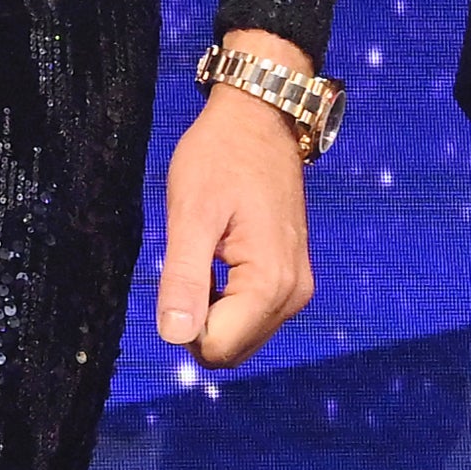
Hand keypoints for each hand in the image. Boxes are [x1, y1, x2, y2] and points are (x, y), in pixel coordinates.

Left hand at [150, 75, 321, 368]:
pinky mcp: (292, 279)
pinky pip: (252, 317)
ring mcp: (297, 288)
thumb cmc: (221, 156)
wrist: (261, 119)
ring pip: (240, 337)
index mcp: (270, 284)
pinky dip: (226, 301)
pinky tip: (219, 259)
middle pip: (230, 350)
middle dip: (198, 321)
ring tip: (206, 254)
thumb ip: (184, 279)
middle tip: (189, 262)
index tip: (182, 268)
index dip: (183, 321)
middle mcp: (293, 295)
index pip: (215, 347)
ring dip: (211, 310)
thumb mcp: (191, 214)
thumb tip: (173, 337)